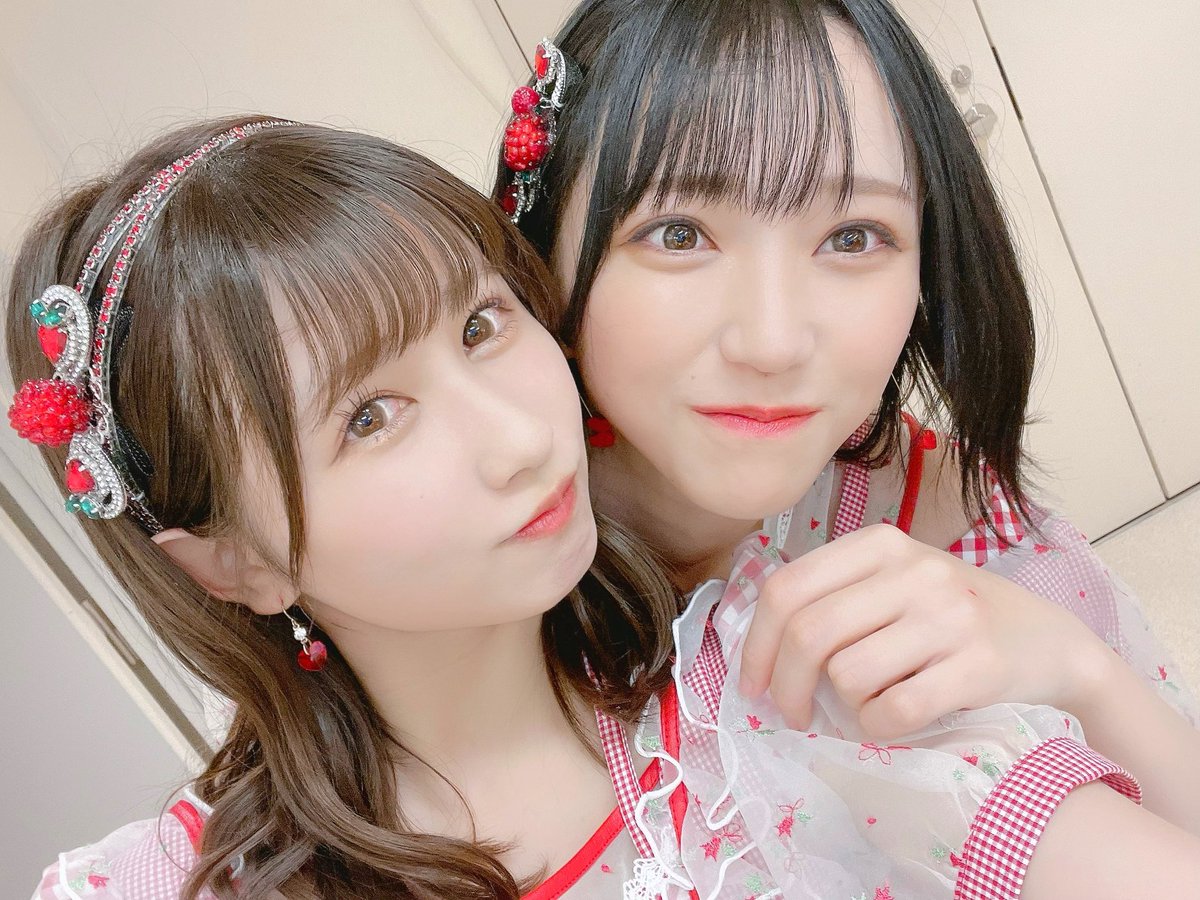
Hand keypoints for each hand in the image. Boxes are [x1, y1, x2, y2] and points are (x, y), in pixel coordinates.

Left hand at [738, 524, 1112, 738]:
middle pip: (810, 633)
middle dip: (786, 686)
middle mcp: (914, 570)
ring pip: (848, 675)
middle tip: (791, 713)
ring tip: (866, 703)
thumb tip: (758, 647)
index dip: (757, 644)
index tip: (753, 683)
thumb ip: (833, 597)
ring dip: (843, 706)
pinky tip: (891, 721)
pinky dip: (878, 727)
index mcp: (881, 544)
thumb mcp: (894, 583)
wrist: (1050, 642)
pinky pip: (895, 710)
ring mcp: (950, 616)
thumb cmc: (952, 616)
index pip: (787, 589)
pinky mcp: (980, 666)